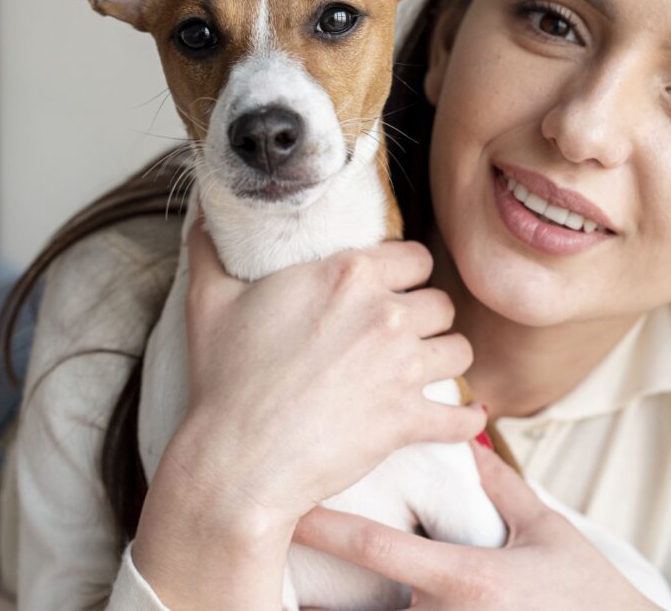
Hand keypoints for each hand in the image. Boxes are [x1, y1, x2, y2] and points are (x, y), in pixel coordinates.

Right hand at [157, 206, 486, 536]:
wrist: (237, 460)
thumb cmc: (223, 379)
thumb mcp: (209, 301)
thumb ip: (211, 247)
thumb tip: (205, 209)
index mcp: (349, 275)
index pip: (415, 256)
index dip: (406, 273)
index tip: (394, 289)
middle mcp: (386, 313)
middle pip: (441, 302)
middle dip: (426, 317)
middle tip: (406, 333)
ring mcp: (402, 367)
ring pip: (459, 350)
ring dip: (445, 360)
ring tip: (428, 369)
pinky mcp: (408, 418)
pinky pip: (462, 416)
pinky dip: (465, 421)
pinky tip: (462, 420)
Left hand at [292, 440, 662, 609]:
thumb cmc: (589, 594)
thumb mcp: (549, 532)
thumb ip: (502, 488)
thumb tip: (469, 437)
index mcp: (468, 579)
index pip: (378, 547)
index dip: (327, 527)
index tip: (289, 506)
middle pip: (365, 607)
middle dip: (327, 595)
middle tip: (289, 563)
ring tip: (310, 599)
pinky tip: (364, 608)